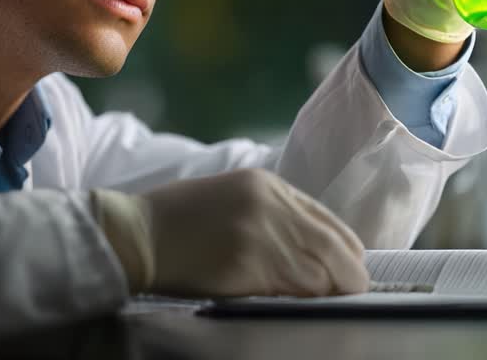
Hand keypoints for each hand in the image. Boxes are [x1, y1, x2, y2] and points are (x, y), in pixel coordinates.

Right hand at [91, 168, 368, 296]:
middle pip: (335, 245)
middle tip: (350, 291)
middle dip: (349, 274)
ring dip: (331, 291)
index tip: (346, 268)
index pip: (328, 220)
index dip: (344, 249)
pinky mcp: (251, 264)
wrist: (136, 234)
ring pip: (323, 271)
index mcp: (268, 184)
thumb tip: (308, 248)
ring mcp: (263, 233)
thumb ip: (271, 214)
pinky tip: (304, 303)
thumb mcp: (231, 198)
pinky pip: (296, 287)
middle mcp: (272, 203)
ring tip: (328, 301)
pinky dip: (307, 298)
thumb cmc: (176, 221)